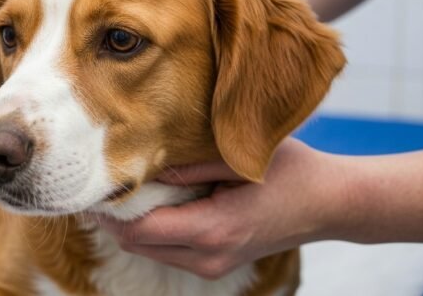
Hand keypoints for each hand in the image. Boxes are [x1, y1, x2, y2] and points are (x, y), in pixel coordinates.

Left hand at [93, 138, 348, 278]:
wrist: (330, 203)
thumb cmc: (291, 171)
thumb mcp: (237, 158)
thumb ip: (187, 167)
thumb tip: (140, 169)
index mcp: (212, 230)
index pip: (139, 229)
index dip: (109, 211)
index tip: (92, 184)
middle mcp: (208, 257)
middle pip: (137, 244)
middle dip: (113, 218)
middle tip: (97, 182)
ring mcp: (213, 265)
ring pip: (149, 250)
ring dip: (130, 224)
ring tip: (118, 189)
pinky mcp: (217, 262)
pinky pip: (168, 250)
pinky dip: (151, 229)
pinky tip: (148, 200)